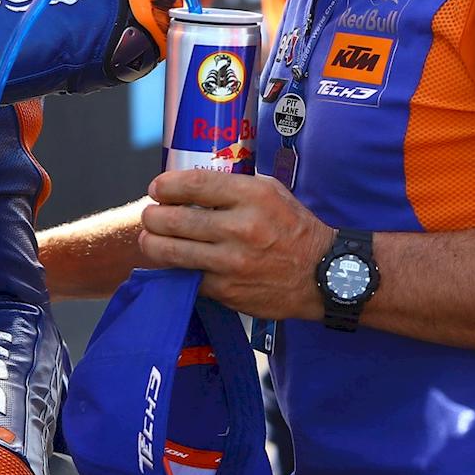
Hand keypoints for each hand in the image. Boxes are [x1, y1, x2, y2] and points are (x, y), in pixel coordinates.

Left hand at [137, 168, 335, 319]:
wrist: (324, 275)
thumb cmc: (293, 227)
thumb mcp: (270, 192)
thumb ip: (232, 186)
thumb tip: (189, 183)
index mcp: (252, 197)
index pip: (193, 184)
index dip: (165, 186)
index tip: (157, 188)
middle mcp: (241, 229)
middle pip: (174, 219)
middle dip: (153, 217)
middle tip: (151, 216)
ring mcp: (233, 263)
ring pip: (172, 252)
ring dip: (153, 243)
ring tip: (150, 238)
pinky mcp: (228, 290)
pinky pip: (187, 277)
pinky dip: (174, 269)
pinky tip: (172, 261)